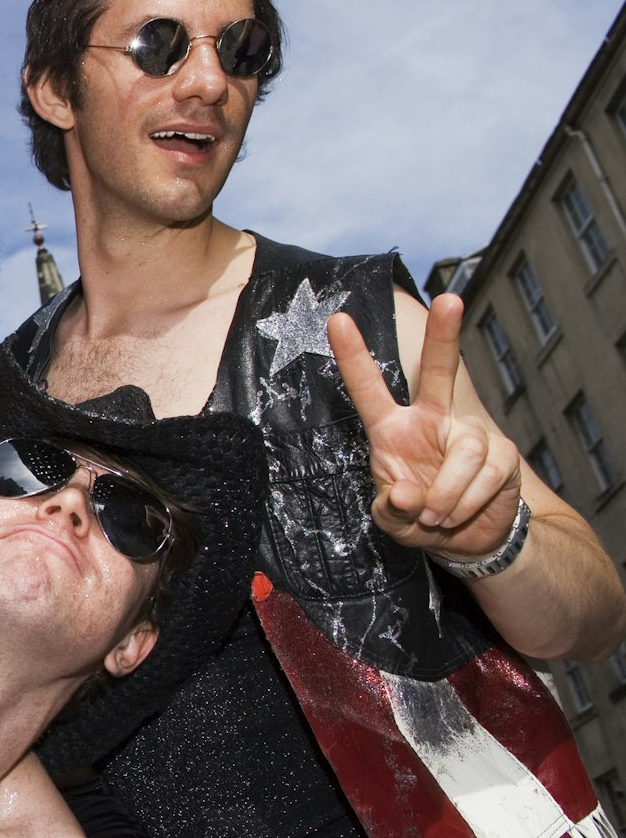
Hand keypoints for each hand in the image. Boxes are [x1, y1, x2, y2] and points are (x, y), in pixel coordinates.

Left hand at [329, 294, 521, 561]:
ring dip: (447, 493)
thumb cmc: (418, 517)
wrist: (465, 538)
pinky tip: (457, 516)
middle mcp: (432, 419)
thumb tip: (405, 494)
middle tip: (450, 300)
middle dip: (445, 335)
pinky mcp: (502, 454)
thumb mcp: (391, 519)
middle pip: (439, 370)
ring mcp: (469, 432)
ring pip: (464, 450)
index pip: (369, 388)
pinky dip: (468, 502)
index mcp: (393, 428)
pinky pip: (487, 473)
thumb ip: (390, 510)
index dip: (353, 356)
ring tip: (434, 517)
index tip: (336, 320)